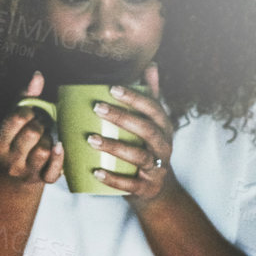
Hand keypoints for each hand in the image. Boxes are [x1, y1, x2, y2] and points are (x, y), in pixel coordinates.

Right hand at [0, 71, 62, 187]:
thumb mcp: (14, 121)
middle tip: (40, 126)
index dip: (27, 112)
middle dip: (40, 125)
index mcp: (0, 143)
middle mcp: (10, 159)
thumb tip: (37, 76)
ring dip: (49, 140)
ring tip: (47, 139)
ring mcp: (26, 172)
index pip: (15, 119)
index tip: (30, 115)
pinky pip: (54, 171)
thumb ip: (25, 98)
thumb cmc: (17, 141)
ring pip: (44, 150)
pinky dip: (59, 158)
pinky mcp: (42, 181)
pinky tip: (60, 147)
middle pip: (32, 133)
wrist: (16, 178)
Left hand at [88, 63, 174, 203]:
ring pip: (139, 156)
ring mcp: (157, 168)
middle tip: (97, 107)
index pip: (153, 109)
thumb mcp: (153, 124)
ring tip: (91, 139)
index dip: (135, 98)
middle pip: (146, 130)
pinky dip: (113, 179)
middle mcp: (164, 146)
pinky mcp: (146, 188)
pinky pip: (130, 184)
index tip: (113, 88)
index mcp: (164, 128)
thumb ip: (150, 97)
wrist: (157, 190)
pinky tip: (95, 172)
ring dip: (114, 147)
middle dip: (122, 118)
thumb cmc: (148, 149)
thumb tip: (151, 65)